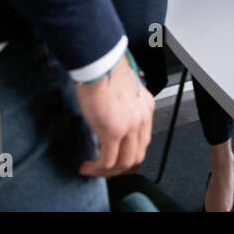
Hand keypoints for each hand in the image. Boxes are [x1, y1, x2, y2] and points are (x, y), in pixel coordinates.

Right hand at [74, 54, 154, 176]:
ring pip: (124, 162)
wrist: (99, 63)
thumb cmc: (105, 69)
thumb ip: (120, 105)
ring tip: (92, 169)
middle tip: (103, 168)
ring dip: (107, 171)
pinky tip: (87, 167)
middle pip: (137, 154)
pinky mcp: (113, 131)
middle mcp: (142, 117)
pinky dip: (97, 168)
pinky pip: (108, 161)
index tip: (114, 155)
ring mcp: (130, 126)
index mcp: (146, 106)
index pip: (143, 139)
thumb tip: (109, 117)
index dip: (128, 152)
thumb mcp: (120, 88)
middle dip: (120, 166)